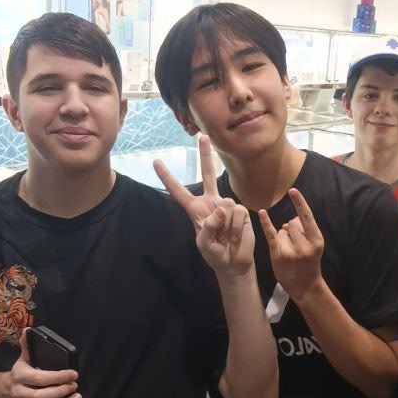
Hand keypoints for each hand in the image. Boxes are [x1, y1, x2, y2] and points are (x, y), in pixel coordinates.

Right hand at [0, 331, 80, 397]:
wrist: (1, 395)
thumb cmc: (17, 375)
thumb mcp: (21, 360)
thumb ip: (27, 347)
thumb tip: (28, 330)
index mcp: (19, 378)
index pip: (39, 378)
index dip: (58, 377)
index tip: (73, 374)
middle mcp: (21, 395)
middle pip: (41, 397)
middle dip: (61, 392)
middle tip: (75, 386)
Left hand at [155, 136, 254, 276]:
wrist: (234, 262)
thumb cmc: (214, 254)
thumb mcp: (203, 245)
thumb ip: (207, 227)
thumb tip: (221, 210)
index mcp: (195, 209)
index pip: (178, 191)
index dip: (167, 177)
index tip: (156, 162)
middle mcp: (211, 202)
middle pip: (206, 174)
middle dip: (205, 155)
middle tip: (202, 136)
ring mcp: (226, 205)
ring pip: (225, 204)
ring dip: (225, 224)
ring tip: (226, 236)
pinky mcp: (240, 211)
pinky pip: (237, 212)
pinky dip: (236, 226)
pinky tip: (235, 234)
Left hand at [258, 189, 324, 302]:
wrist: (305, 286)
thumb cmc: (309, 263)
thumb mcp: (314, 245)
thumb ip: (306, 230)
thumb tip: (291, 220)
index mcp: (316, 240)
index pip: (307, 217)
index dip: (300, 202)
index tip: (293, 190)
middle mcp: (304, 245)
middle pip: (292, 223)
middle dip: (291, 229)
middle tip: (296, 246)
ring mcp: (291, 251)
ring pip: (282, 230)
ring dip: (283, 237)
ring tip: (289, 251)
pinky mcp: (278, 255)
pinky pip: (271, 235)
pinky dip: (266, 223)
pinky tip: (262, 213)